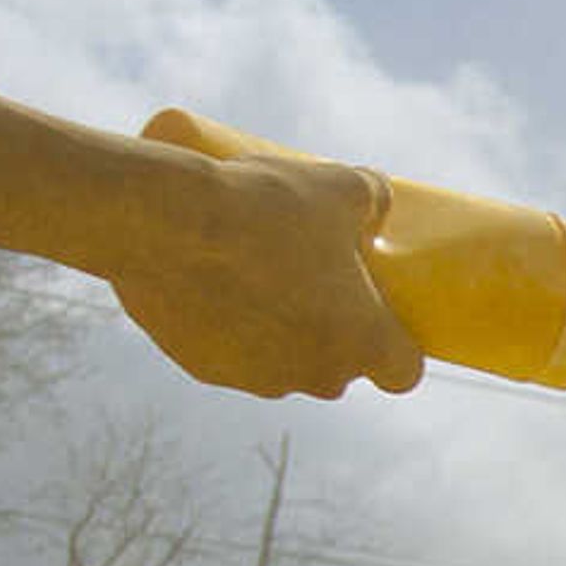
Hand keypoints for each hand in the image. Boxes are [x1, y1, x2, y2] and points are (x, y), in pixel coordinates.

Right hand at [113, 150, 424, 398]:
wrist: (162, 224)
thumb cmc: (265, 208)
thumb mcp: (340, 187)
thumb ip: (375, 200)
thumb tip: (379, 205)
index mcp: (361, 343)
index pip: (404, 371)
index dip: (398, 345)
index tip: (380, 313)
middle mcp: (314, 375)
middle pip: (339, 366)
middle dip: (333, 330)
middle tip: (316, 277)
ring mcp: (256, 378)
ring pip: (283, 362)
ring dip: (280, 331)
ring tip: (260, 271)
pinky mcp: (204, 370)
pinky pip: (231, 353)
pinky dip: (230, 329)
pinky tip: (217, 284)